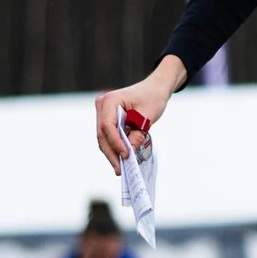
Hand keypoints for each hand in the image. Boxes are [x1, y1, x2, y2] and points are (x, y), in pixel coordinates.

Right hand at [95, 57, 187, 171]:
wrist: (154, 88)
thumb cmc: (153, 98)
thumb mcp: (148, 117)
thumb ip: (137, 134)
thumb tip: (129, 154)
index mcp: (111, 100)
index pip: (108, 126)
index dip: (116, 143)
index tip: (126, 156)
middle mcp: (102, 105)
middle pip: (102, 134)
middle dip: (111, 153)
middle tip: (119, 169)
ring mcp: (102, 111)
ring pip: (103, 137)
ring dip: (111, 152)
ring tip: (120, 168)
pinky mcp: (107, 118)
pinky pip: (108, 135)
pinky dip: (114, 146)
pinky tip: (120, 159)